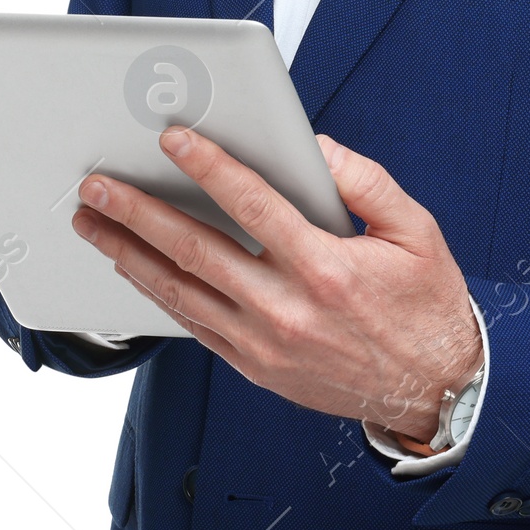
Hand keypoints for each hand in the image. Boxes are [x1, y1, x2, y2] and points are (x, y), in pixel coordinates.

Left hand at [69, 125, 483, 443]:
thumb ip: (364, 181)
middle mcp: (287, 310)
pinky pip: (193, 326)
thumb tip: (314, 146)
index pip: (252, 205)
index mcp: (326, 268)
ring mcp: (264, 344)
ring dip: (129, 253)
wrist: (435, 390)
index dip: (208, 166)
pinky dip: (157, 294)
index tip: (174, 139)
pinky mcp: (255, 367)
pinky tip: (135, 267)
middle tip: (99, 185)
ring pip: (180, 293)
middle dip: (138, 211)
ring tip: (94, 223)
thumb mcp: (416, 231)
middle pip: (195, 249)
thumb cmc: (426, 306)